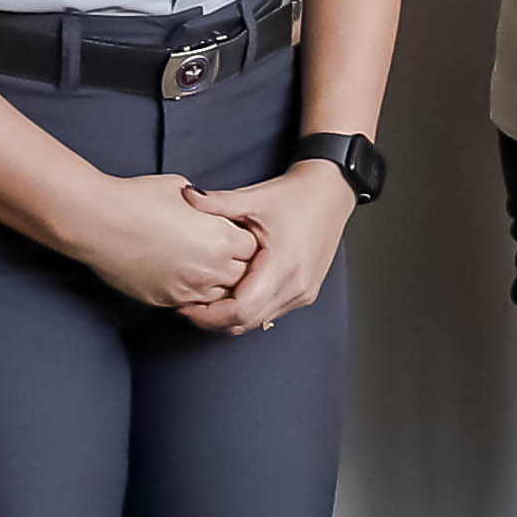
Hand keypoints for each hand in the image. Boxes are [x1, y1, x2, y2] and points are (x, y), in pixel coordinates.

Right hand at [66, 169, 261, 313]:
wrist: (98, 221)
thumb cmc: (138, 198)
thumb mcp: (183, 190)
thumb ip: (207, 208)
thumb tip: (209, 211)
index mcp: (223, 239)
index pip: (252, 249)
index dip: (242, 240)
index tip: (231, 234)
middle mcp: (211, 269)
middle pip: (241, 276)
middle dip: (234, 264)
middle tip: (219, 252)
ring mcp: (188, 289)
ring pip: (218, 296)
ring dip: (215, 283)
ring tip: (201, 266)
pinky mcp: (166, 300)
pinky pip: (190, 303)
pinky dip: (191, 293)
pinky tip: (180, 275)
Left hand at [175, 159, 353, 331]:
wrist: (330, 194)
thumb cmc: (297, 196)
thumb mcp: (254, 197)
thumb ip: (217, 202)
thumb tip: (186, 195)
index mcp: (282, 265)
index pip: (241, 310)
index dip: (210, 315)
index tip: (187, 307)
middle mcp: (296, 286)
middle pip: (247, 322)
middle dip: (214, 320)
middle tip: (188, 307)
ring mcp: (302, 293)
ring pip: (258, 321)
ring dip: (231, 317)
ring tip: (206, 301)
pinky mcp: (304, 293)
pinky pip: (270, 312)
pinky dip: (248, 309)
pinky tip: (232, 294)